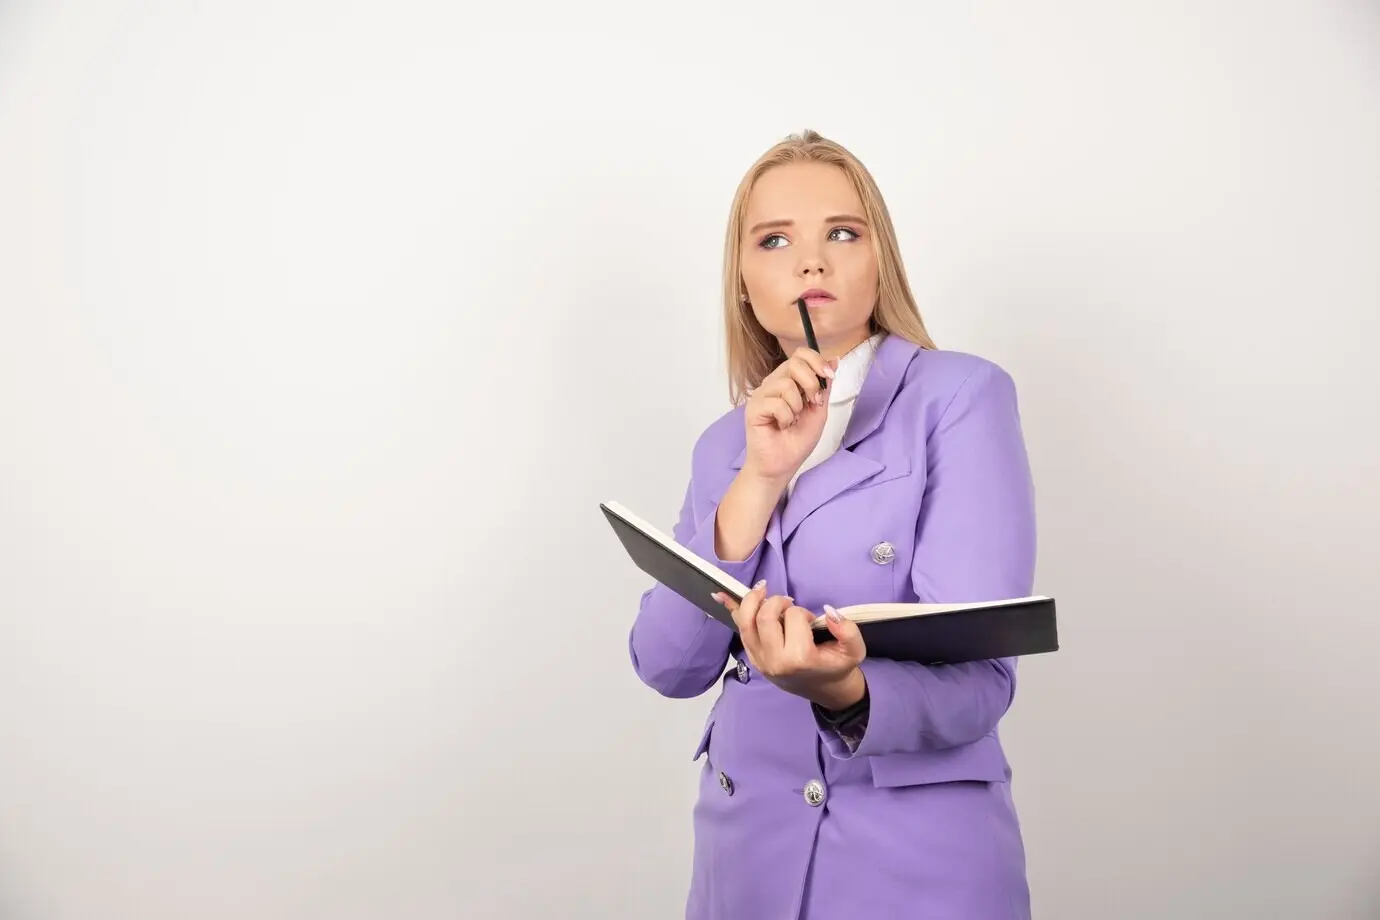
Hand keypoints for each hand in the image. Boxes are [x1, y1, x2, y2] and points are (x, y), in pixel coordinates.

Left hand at [713, 581, 867, 709]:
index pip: (792, 617)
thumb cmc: (838, 667)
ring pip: (745, 623)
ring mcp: (760, 661)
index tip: (811, 620)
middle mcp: (775, 660)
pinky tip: (724, 595)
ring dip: (752, 602)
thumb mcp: (854, 650)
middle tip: (787, 604)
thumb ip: (847, 629)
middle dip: (775, 602)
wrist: (826, 690)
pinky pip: (740, 631)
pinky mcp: (753, 660)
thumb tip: (828, 612)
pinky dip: (735, 611)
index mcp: (799, 658)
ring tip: (762, 591)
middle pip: (763, 617)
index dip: (802, 612)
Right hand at [741, 348, 838, 484]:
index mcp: (788, 380)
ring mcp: (762, 394)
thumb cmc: (797, 441)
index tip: (829, 376)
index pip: (801, 354)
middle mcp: (773, 383)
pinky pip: (777, 403)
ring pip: (787, 384)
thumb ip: (824, 386)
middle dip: (811, 384)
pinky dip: (786, 417)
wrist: (781, 466)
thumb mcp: (819, 410)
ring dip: (797, 406)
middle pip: (795, 363)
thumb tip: (834, 359)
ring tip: (792, 420)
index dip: (817, 361)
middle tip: (812, 403)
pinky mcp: (754, 407)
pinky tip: (781, 426)